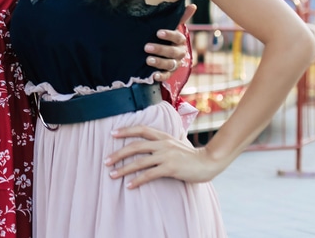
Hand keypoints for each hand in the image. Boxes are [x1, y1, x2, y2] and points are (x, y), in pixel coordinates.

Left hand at [105, 124, 224, 187]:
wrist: (208, 162)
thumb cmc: (190, 155)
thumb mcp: (175, 143)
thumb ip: (162, 143)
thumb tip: (148, 144)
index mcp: (163, 136)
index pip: (141, 129)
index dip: (126, 130)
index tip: (112, 134)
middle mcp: (163, 144)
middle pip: (135, 146)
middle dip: (118, 153)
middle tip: (105, 160)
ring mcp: (166, 156)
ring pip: (139, 161)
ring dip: (123, 168)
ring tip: (112, 174)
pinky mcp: (170, 168)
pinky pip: (150, 174)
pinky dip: (137, 180)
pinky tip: (129, 185)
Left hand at [143, 4, 192, 81]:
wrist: (162, 52)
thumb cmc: (165, 37)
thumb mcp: (170, 27)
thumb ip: (180, 18)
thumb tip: (193, 6)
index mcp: (180, 40)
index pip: (177, 37)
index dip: (169, 35)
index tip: (158, 32)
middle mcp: (180, 52)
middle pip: (173, 52)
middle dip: (160, 49)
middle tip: (146, 47)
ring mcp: (175, 64)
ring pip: (170, 64)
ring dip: (159, 62)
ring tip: (148, 60)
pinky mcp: (169, 73)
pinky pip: (167, 76)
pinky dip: (161, 76)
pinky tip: (153, 75)